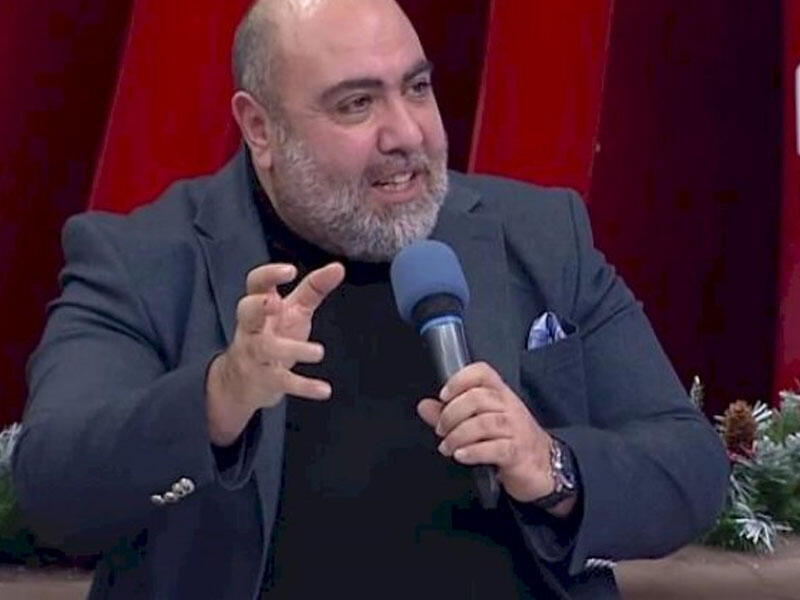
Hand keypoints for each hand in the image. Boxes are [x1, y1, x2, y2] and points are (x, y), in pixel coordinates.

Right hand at [206, 262, 344, 445]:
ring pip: (266, 348)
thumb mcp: (294, 309)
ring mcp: (255, 353)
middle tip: (275, 303)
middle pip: (247, 311)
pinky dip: (304, 386)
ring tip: (319, 352)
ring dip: (293, 349)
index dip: (269, 275)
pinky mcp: (264, 379)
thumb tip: (338, 267)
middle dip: (258, 306)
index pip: (257, 283)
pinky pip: (283, 382)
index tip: (289, 270)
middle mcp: (252, 327)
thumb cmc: (273, 334)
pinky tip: (324, 390)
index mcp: (260, 305)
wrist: (245, 380)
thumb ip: (314, 288)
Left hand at [417, 362, 575, 516]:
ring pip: (483, 424)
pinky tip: (461, 456)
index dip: (459, 380)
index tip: (443, 396)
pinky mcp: (518, 452)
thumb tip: (424, 406)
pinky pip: (494, 448)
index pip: (482, 372)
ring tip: (448, 447)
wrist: (545, 467)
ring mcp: (516, 429)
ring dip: (458, 436)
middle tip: (442, 430)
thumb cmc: (512, 441)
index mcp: (500, 394)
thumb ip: (450, 414)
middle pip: (477, 398)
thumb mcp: (481, 423)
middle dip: (452, 414)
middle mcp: (509, 407)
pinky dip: (473, 452)